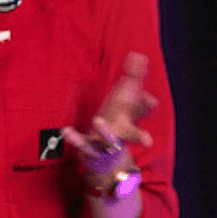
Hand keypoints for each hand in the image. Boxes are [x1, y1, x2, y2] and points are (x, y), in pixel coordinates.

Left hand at [59, 51, 157, 181]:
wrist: (107, 162)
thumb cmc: (117, 125)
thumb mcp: (125, 103)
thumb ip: (132, 77)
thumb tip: (138, 56)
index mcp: (129, 120)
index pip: (139, 109)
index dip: (145, 103)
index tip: (150, 98)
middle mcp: (120, 134)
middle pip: (130, 132)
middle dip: (137, 134)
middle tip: (145, 137)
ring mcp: (104, 144)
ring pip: (107, 141)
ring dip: (105, 132)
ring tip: (98, 120)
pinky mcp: (89, 150)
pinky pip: (81, 144)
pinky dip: (75, 138)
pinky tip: (66, 130)